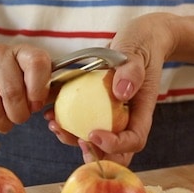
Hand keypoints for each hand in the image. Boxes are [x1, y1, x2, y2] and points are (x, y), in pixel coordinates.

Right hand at [0, 43, 53, 137]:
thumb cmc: (16, 81)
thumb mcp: (36, 81)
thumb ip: (48, 90)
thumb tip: (55, 103)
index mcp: (23, 52)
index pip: (37, 64)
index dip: (39, 91)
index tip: (36, 105)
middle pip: (12, 92)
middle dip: (19, 115)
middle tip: (20, 118)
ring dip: (2, 124)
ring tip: (5, 123)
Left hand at [46, 12, 176, 164]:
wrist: (139, 39)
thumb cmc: (141, 44)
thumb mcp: (137, 52)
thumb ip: (132, 70)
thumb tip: (121, 92)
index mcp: (141, 111)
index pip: (134, 140)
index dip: (115, 144)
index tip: (94, 133)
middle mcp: (128, 118)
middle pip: (116, 151)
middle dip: (94, 153)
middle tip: (74, 138)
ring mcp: (113, 116)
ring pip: (97, 143)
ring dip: (74, 140)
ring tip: (56, 126)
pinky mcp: (98, 110)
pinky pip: (84, 125)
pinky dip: (68, 126)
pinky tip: (51, 115)